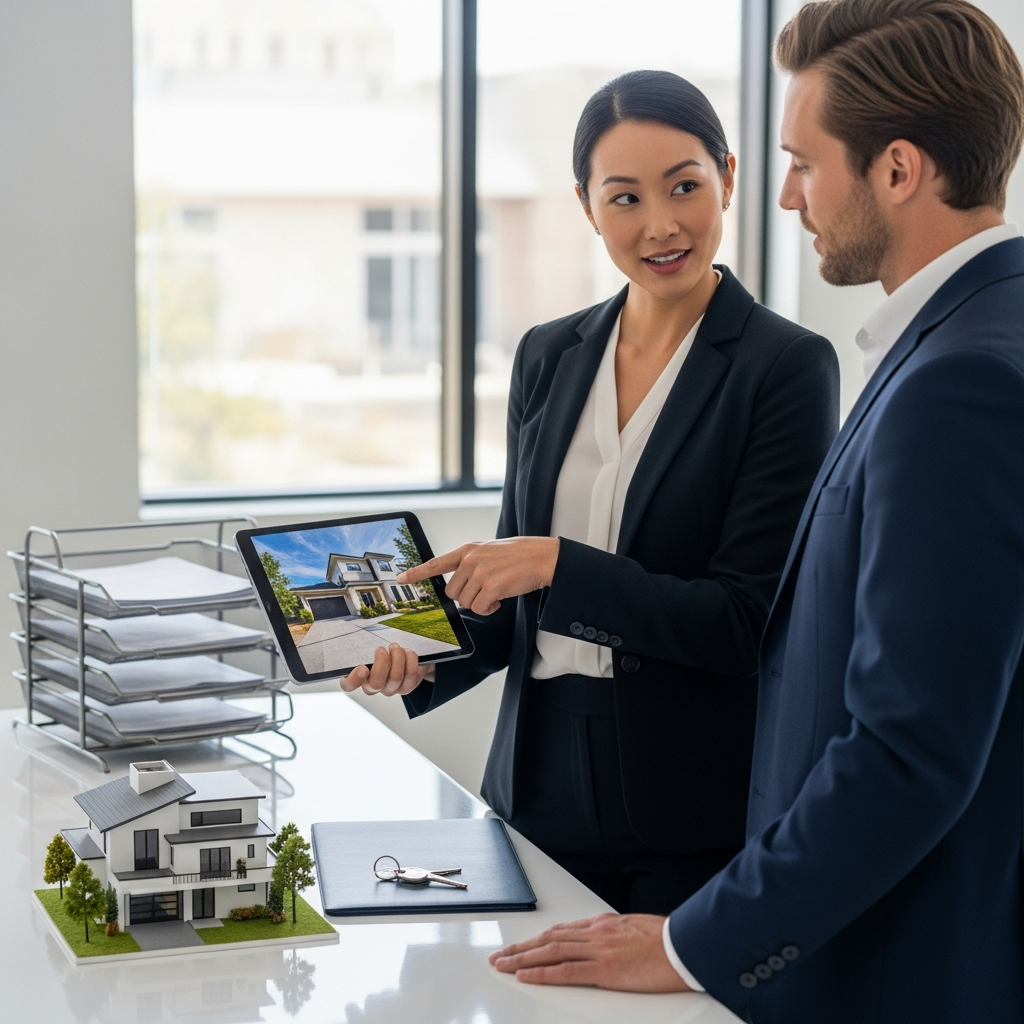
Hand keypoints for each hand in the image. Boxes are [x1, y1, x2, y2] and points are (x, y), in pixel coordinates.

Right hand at [339, 643, 434, 696]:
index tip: (362, 668)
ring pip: (395, 677)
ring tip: (396, 647)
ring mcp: (390, 689)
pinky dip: (410, 658)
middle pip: (376, 683)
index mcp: (357, 677)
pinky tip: (407, 652)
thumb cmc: (381, 649)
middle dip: (382, 661)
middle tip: (383, 649)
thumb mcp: (368, 645)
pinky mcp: (406, 687)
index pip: (348, 686)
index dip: (354, 680)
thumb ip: (361, 645)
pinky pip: (411, 674)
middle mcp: (373, 687)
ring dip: (398, 656)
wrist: (402, 653)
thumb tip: (351, 633)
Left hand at [396, 537, 559, 615]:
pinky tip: (500, 600)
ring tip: (496, 592)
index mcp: (467, 550)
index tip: (401, 579)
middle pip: (452, 592)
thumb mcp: (488, 552)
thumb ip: (470, 564)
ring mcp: (479, 572)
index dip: (416, 573)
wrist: (541, 557)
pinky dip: (489, 609)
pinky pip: (479, 608)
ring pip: (465, 602)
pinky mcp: (491, 586)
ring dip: (479, 604)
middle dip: (467, 597)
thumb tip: (458, 585)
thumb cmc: (518, 556)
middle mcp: (469, 560)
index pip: (436, 563)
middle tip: (485, 592)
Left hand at [488, 913, 689, 991]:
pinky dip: (542, 973)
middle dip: (521, 948)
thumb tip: (603, 941)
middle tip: (499, 956)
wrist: (685, 945)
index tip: (520, 946)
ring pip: (550, 952)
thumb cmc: (667, 941)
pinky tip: (525, 976)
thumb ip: (614, 935)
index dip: (537, 939)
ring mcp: (598, 950)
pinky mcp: (604, 969)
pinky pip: (566, 971)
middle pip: (548, 940)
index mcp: (602, 924)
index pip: (560, 931)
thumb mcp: (635, 929)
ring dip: (522, 959)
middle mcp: (595, 933)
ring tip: (502, 965)